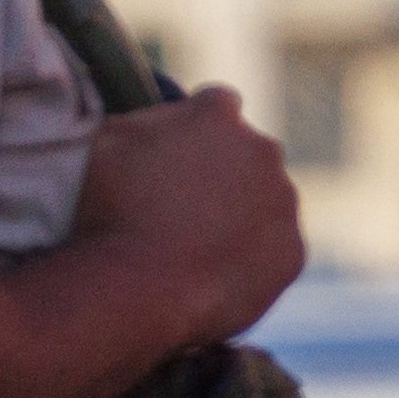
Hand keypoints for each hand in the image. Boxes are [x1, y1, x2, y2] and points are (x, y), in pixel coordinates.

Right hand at [72, 87, 302, 343]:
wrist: (136, 292)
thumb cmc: (110, 213)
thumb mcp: (106, 142)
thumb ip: (146, 118)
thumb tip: (167, 111)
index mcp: (218, 115)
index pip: (217, 105)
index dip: (194, 129)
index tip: (173, 154)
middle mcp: (263, 150)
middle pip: (248, 154)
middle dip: (222, 172)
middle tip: (179, 207)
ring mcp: (283, 204)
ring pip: (265, 203)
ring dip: (239, 216)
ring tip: (192, 247)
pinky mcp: (292, 254)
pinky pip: (273, 252)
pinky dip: (250, 260)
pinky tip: (210, 274)